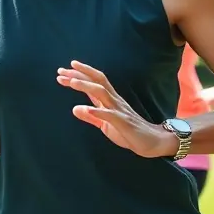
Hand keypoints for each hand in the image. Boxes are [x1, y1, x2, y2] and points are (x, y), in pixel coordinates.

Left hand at [57, 60, 177, 158]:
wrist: (152, 142)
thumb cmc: (128, 131)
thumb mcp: (104, 124)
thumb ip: (91, 116)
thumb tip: (74, 109)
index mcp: (109, 100)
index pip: (94, 82)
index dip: (79, 74)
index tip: (62, 70)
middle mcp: (114, 101)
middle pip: (97, 82)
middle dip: (79, 75)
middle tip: (61, 71)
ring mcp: (119, 110)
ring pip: (102, 93)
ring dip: (86, 86)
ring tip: (71, 82)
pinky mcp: (124, 123)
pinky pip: (110, 116)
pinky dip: (98, 111)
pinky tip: (86, 109)